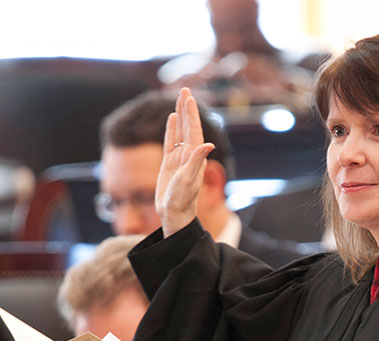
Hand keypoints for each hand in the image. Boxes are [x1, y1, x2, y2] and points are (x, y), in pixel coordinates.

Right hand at [156, 88, 214, 236]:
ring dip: (180, 115)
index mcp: (195, 156)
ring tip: (179, 99)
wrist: (175, 214)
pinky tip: (171, 119)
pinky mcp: (170, 164)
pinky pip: (171, 141)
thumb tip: (208, 144)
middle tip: (184, 89)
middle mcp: (189, 154)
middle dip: (186, 108)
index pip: (193, 129)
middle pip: (188, 126)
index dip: (191, 113)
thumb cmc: (182, 200)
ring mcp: (179, 158)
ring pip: (180, 131)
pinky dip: (171, 129)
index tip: (188, 97)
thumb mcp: (189, 180)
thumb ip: (196, 161)